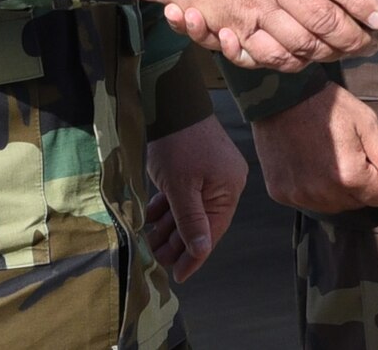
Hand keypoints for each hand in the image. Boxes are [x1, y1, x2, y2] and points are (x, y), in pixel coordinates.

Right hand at [138, 0, 377, 72]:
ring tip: (346, 53)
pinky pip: (268, 55)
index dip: (361, 0)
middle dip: (352, 36)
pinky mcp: (230, 28)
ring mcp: (251, 6)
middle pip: (324, 18)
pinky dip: (291, 61)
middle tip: (369, 43)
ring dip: (328, 53)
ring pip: (301, 43)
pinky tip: (307, 57)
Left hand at [144, 113, 247, 280]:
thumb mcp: (181, 188)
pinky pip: (184, 195)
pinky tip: (150, 218)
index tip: (176, 276)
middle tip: (154, 259)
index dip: (193, 256)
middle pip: (200, 223)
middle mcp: (224, 184)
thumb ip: (191, 221)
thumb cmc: (178, 144)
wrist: (171, 102)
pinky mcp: (197, 168)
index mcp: (229, 190)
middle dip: (177, 242)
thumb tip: (201, 251)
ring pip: (189, 210)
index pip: (211, 233)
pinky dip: (168, 207)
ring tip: (149, 242)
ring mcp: (211, 175)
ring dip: (169, 226)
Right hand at [252, 83, 377, 213]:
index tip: (364, 153)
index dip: (377, 175)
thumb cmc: (329, 105)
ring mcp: (299, 196)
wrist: (280, 95)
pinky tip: (306, 162)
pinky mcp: (280, 193)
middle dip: (357, 183)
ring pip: (331, 206)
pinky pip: (305, 201)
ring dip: (333, 188)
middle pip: (356, 203)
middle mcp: (324, 194)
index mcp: (350, 177)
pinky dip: (309, 187)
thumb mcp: (367, 124)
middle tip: (344, 151)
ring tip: (325, 156)